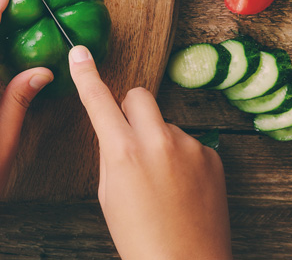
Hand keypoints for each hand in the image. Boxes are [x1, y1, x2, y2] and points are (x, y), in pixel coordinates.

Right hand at [69, 45, 231, 259]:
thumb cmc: (139, 238)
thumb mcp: (108, 195)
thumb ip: (111, 154)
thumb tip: (117, 132)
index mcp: (123, 152)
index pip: (98, 100)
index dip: (86, 75)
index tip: (80, 52)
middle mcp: (157, 141)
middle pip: (138, 96)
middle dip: (130, 110)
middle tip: (130, 139)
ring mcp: (189, 146)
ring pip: (165, 123)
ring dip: (159, 141)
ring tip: (162, 183)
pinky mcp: (212, 156)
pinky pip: (189, 143)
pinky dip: (182, 159)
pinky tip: (182, 189)